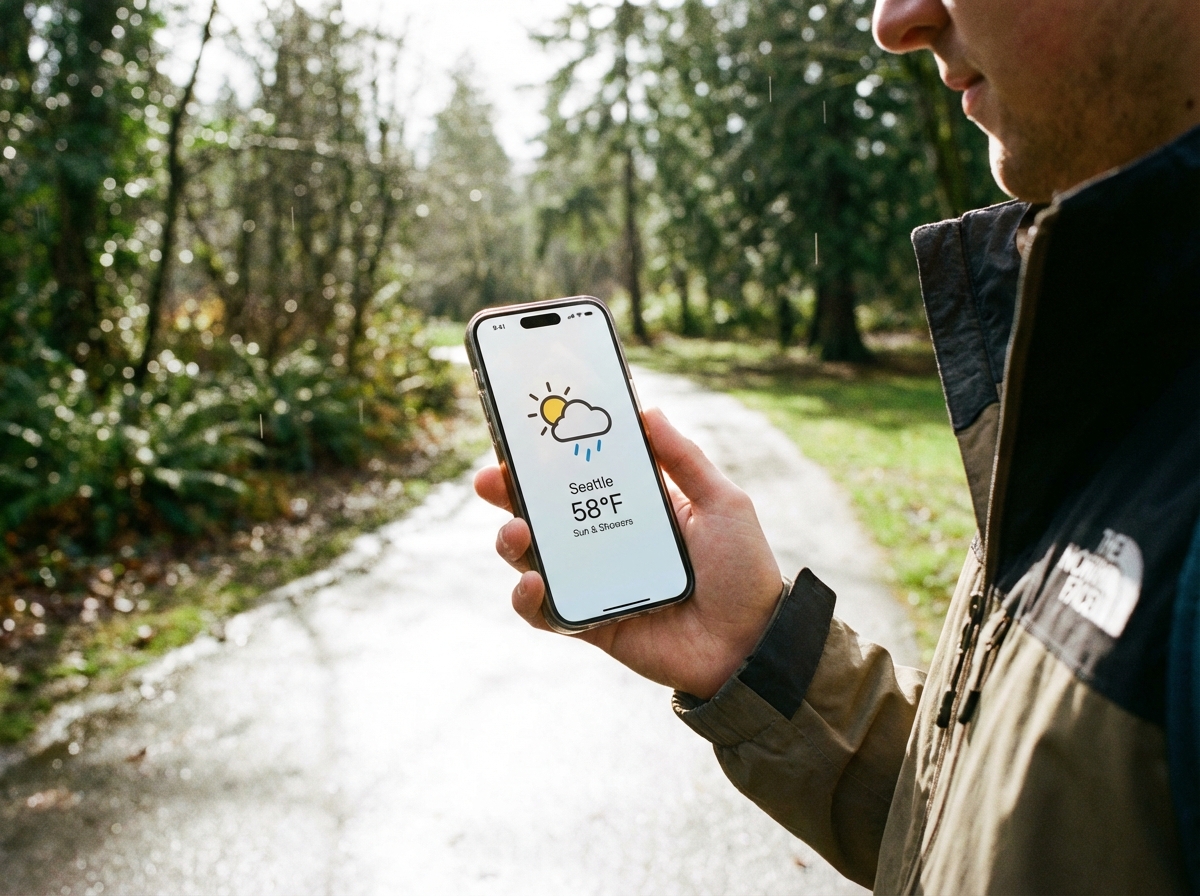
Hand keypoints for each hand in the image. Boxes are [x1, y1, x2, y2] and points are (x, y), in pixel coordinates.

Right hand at [474, 407, 782, 699]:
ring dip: (511, 542)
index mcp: (634, 509)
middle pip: (544, 515)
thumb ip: (685, 459)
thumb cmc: (743, 571)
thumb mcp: (722, 503)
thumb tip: (647, 410)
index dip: (546, 458)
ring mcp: (595, 585)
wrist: (753, 644)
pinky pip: (547, 613)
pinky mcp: (591, 625)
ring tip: (516, 530)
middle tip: (490, 479)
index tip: (520, 436)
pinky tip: (533, 582)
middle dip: (509, 494)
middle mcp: (607, 544)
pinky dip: (528, 599)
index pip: (580, 476)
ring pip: (534, 559)